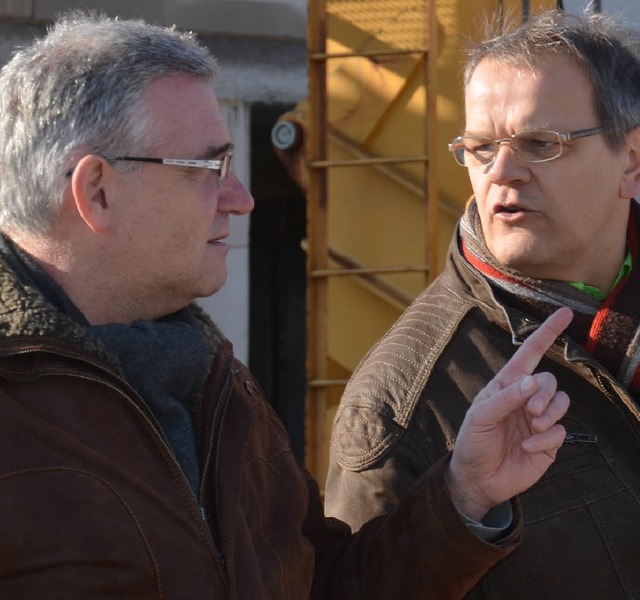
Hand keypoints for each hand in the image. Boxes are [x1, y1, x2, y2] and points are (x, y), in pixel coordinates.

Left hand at [447, 307, 572, 521]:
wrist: (478, 479)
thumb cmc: (473, 443)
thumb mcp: (480, 417)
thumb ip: (505, 398)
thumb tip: (531, 381)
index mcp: (506, 385)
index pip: (529, 353)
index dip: (546, 333)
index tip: (564, 313)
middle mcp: (524, 398)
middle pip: (549, 381)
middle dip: (543, 394)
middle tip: (530, 411)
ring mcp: (538, 419)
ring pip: (561, 403)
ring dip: (549, 413)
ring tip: (531, 426)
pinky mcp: (548, 441)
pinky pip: (561, 431)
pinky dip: (547, 438)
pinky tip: (528, 448)